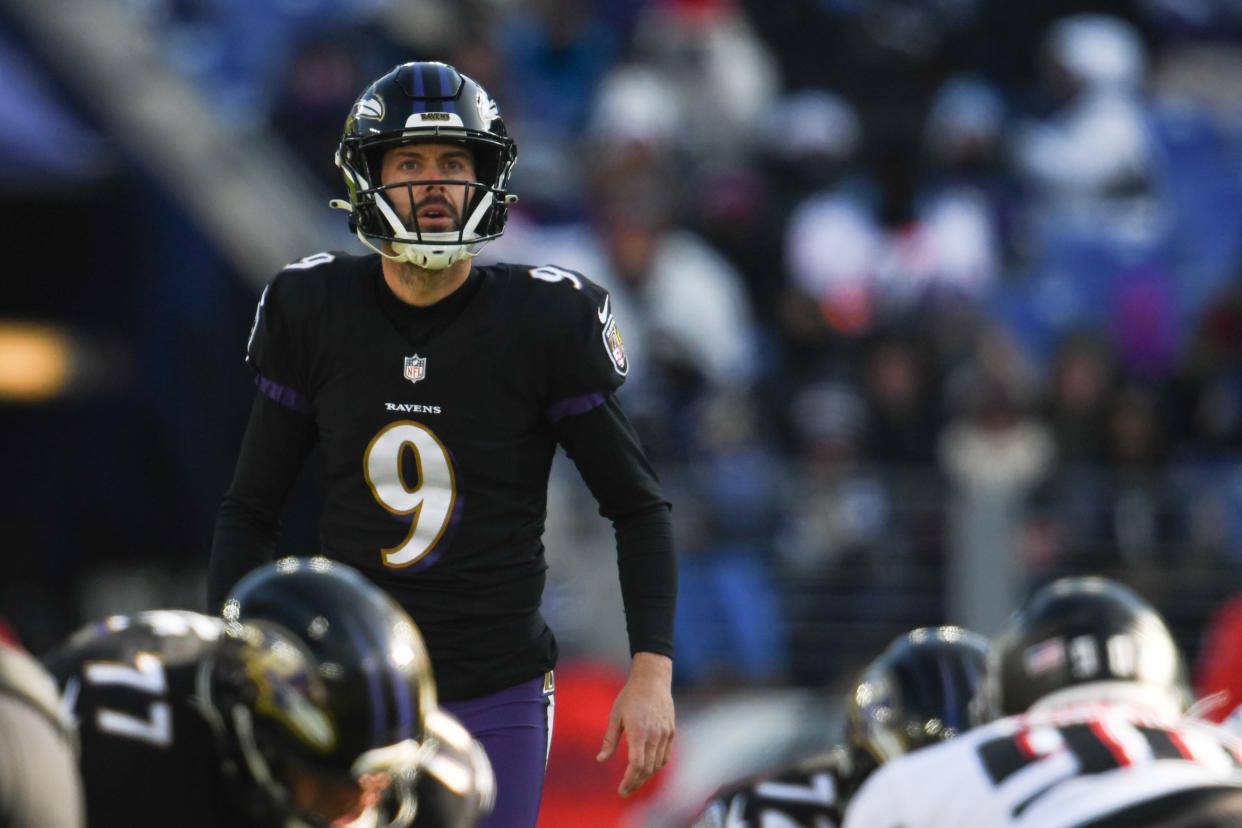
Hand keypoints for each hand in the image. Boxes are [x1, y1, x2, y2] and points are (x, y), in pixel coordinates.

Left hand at [596, 652, 674, 796]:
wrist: (652, 680)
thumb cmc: (630, 696)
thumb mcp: (615, 716)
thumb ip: (609, 740)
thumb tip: (600, 760)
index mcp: (639, 732)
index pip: (636, 765)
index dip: (629, 780)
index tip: (621, 790)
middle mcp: (654, 736)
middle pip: (648, 769)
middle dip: (636, 783)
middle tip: (625, 790)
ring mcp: (665, 734)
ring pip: (658, 764)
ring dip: (646, 777)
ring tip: (635, 782)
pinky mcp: (671, 732)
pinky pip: (665, 756)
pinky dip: (657, 766)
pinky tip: (648, 770)